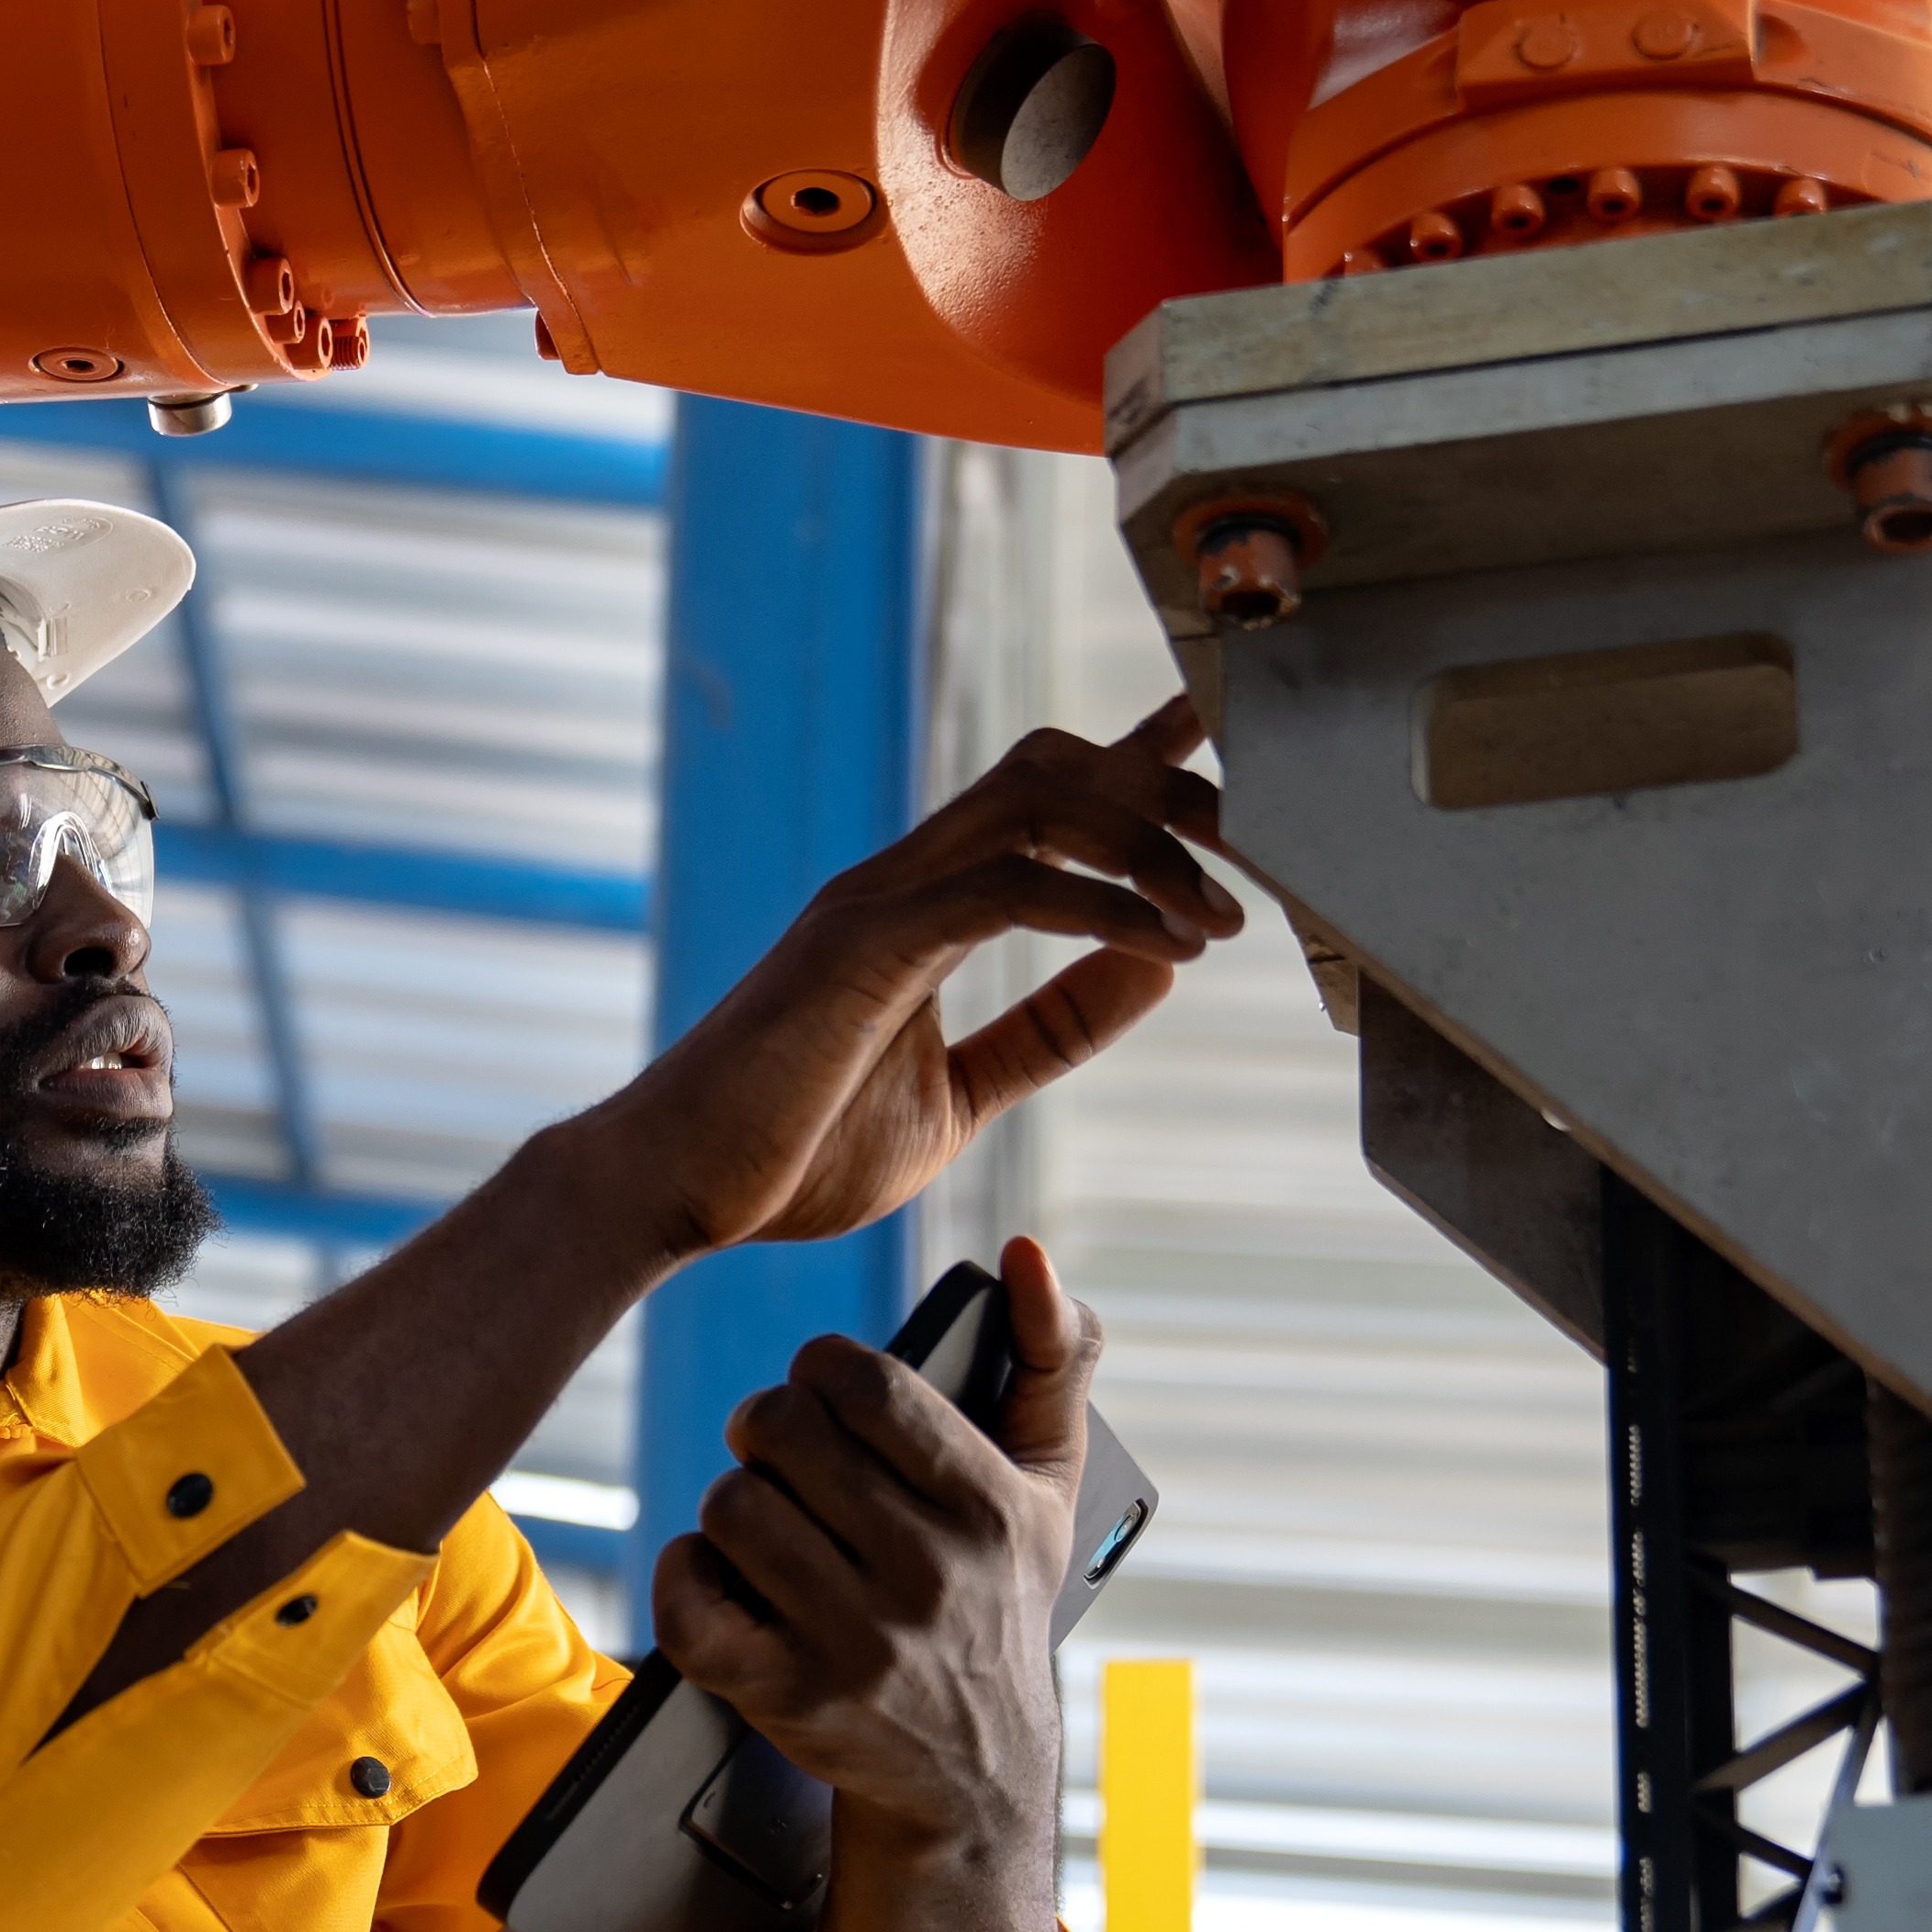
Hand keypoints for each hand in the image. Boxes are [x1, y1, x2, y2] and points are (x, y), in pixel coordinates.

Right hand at [586, 702, 1232, 1254]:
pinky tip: (1164, 946)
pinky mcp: (864, 945)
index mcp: (920, 905)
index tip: (1220, 740)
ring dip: (1151, 845)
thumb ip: (1049, 1032)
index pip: (1045, 798)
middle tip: (1262, 840)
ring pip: (1040, 806)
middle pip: (1057, 768)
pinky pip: (1009, 888)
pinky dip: (1102, 906)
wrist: (669, 1191)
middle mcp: (901, 878)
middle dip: (1169, 791)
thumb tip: (1152, 965)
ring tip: (1224, 912)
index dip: (1140, 760)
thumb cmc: (788, 1157)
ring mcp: (877, 900)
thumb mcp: (959, 1095)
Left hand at [655, 1239, 1102, 1825]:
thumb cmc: (999, 1600)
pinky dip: (684, 1576)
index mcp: (989, 1509)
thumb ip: (1051, 1359)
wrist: (972, 1776)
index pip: (862, 1384)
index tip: (822, 1397)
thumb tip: (1029, 1252)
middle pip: (781, 1433)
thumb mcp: (1050, 1487)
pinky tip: (720, 1577)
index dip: (819, 1373)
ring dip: (733, 1505)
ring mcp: (855, 1642)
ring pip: (731, 1507)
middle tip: (779, 1455)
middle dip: (767, 1431)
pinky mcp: (789, 1697)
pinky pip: (688, 1602)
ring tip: (765, 1524)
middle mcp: (927, 1575)